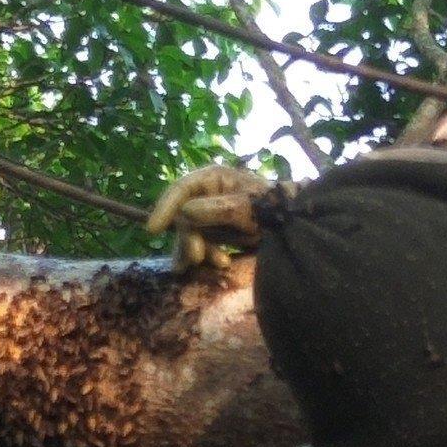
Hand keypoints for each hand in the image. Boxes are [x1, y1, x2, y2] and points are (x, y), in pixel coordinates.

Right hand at [144, 164, 279, 271]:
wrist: (294, 222)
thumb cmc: (274, 206)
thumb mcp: (248, 207)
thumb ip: (218, 209)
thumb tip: (185, 213)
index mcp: (212, 178)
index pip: (180, 189)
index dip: (164, 208)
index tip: (153, 230)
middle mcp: (206, 194)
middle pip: (183, 216)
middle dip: (189, 238)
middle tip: (198, 258)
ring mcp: (209, 214)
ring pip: (190, 233)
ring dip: (197, 250)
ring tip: (219, 264)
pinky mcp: (215, 232)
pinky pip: (200, 244)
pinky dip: (201, 256)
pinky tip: (200, 268)